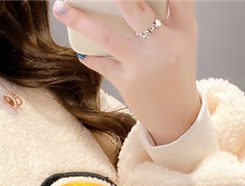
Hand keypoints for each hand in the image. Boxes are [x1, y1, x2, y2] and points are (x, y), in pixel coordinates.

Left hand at [52, 0, 200, 144]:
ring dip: (80, 21)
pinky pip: (101, 64)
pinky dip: (89, 55)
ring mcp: (144, 64)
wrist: (176, 115)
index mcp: (183, 27)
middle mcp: (165, 43)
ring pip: (107, 36)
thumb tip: (130, 1)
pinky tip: (80, 50)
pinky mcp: (128, 83)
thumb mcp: (182, 39)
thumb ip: (168, 13)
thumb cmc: (175, 71)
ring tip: (61, 9)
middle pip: (136, 7)